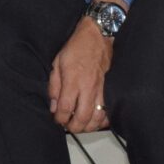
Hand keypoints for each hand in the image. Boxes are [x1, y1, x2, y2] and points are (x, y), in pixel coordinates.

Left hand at [48, 13, 115, 133]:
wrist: (98, 35)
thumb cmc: (77, 47)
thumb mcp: (57, 63)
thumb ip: (54, 86)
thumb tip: (54, 105)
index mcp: (73, 81)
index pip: (66, 109)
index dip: (60, 119)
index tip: (57, 119)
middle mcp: (88, 88)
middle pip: (82, 118)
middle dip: (74, 127)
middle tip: (68, 125)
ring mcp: (100, 89)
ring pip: (97, 118)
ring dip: (88, 127)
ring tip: (81, 125)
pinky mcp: (109, 88)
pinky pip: (108, 110)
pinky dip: (102, 120)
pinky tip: (95, 119)